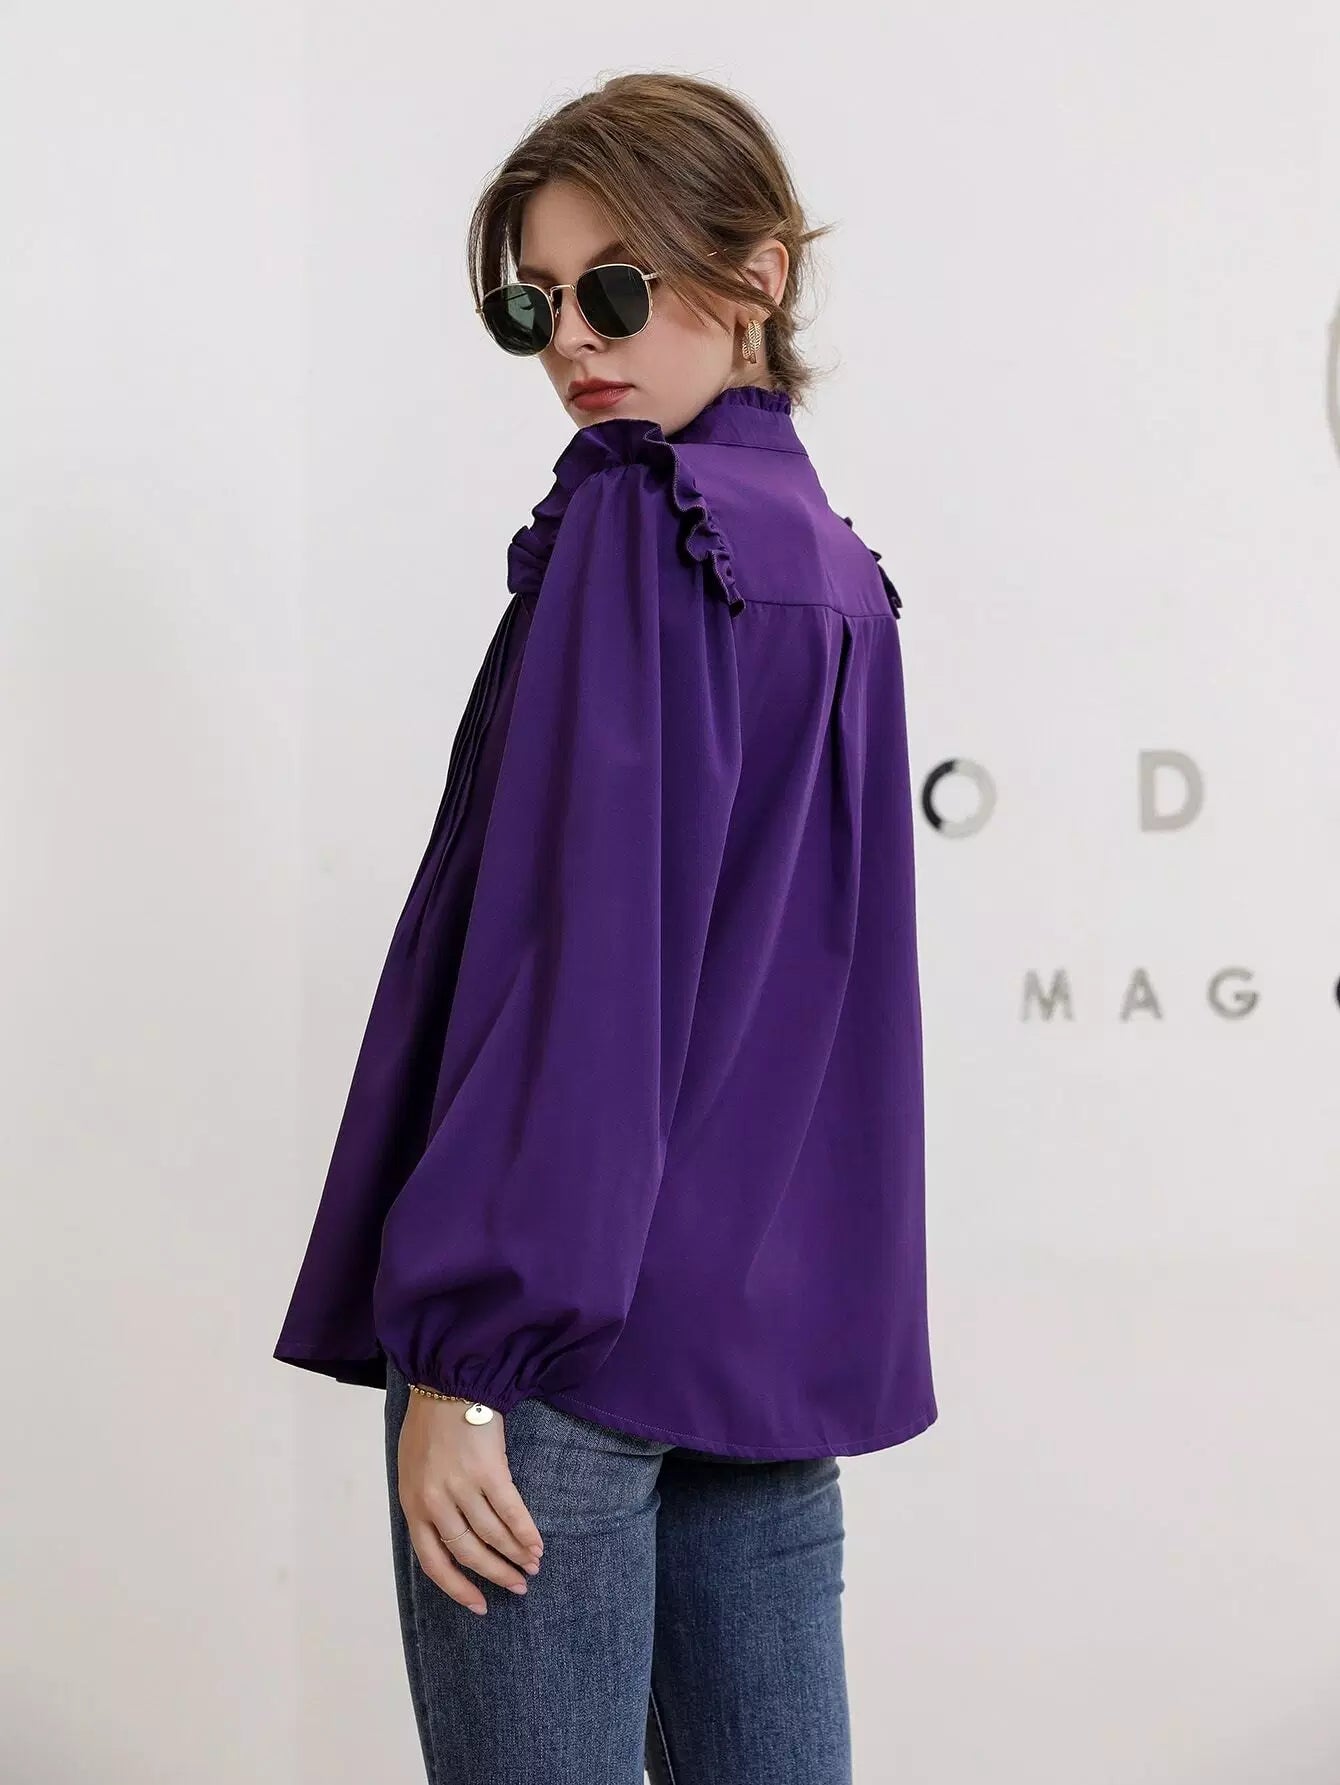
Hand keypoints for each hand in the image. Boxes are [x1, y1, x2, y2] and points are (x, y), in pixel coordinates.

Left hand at [397, 1394, 544, 1615]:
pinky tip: (537, 1544)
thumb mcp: (412, 1470)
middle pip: (468, 1553)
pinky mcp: (488, 1470)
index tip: (480, 1605)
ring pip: (492, 1535)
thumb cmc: (429, 1425)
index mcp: (412, 1505)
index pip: (434, 1562)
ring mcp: (461, 1487)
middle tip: (518, 1587)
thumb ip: (427, 1504)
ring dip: (516, 1555)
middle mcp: (435, 1502)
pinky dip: (526, 1532)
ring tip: (532, 1566)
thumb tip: (451, 1538)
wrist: (446, 1382)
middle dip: (496, 1574)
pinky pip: (511, 1511)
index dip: (458, 1588)